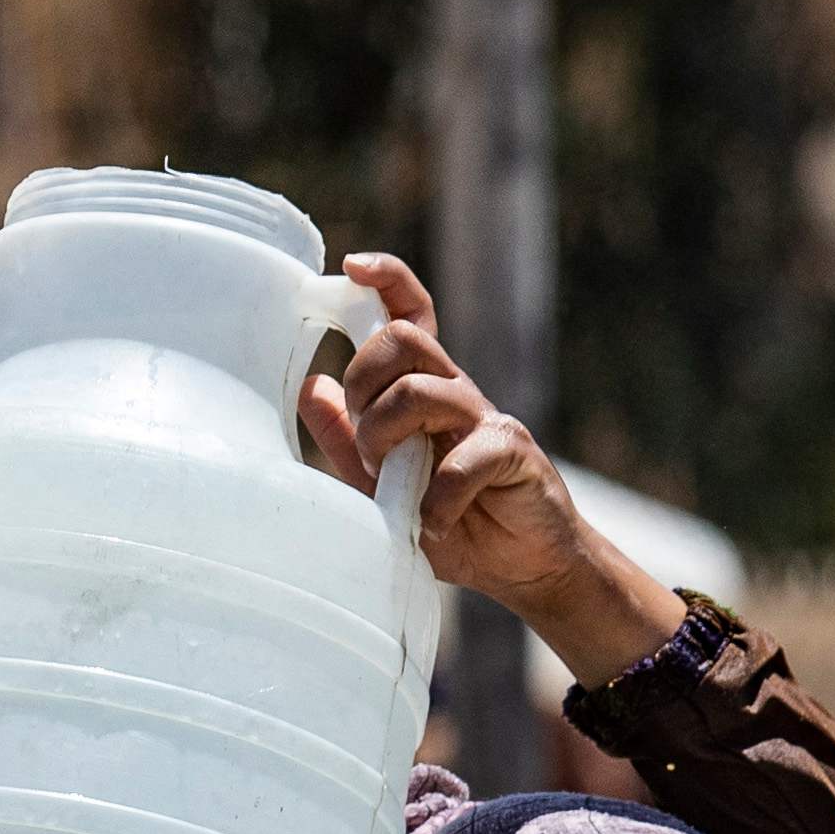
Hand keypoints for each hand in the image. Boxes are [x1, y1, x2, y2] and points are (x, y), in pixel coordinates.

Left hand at [296, 256, 680, 685]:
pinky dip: (436, 499)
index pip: (410, 316)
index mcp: (426, 392)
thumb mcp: (382, 489)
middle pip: (403, 340)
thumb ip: (346, 443)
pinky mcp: (513, 453)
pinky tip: (431, 524)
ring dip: (388, 437)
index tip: (351, 266)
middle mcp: (455, 393)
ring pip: (423, 391)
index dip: (386, 281)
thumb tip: (312, 388)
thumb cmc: (454, 524)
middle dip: (364, 381)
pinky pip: (464, 458)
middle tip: (365, 441)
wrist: (522, 568)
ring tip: (394, 486)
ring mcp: (486, 420)